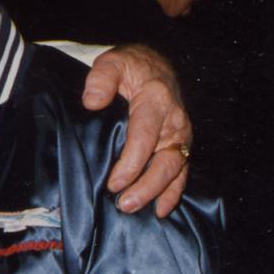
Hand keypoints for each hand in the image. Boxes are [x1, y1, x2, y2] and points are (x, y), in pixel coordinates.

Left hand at [81, 44, 191, 216]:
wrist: (154, 66)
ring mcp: (180, 135)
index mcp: (157, 100)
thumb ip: (101, 78)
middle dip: (145, 186)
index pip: (145, 137)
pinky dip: (173, 193)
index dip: (131, 163)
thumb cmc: (130, 67)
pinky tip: (160, 210)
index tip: (114, 181)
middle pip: (165, 160)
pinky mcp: (180, 145)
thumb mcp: (112, 62)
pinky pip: (181, 172)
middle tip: (123, 204)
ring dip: (157, 194)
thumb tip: (92, 102)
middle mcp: (175, 121)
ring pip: (175, 170)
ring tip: (133, 209)